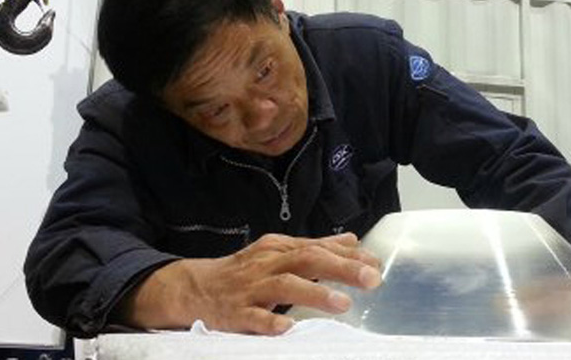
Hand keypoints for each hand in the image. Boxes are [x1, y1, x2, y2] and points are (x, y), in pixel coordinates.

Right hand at [117, 232, 381, 334]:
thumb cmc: (244, 271)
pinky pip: (252, 318)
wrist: (194, 287)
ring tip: (342, 303)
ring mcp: (250, 288)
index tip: (375, 265)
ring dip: (314, 293)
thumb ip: (315, 247)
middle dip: (340, 269)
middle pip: (307, 260)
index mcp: (279, 248)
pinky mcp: (234, 313)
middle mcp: (267, 264)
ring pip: (284, 286)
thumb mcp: (279, 252)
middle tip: (371, 280)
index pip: (318, 247)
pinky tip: (287, 329)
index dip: (348, 256)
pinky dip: (269, 322)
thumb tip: (352, 241)